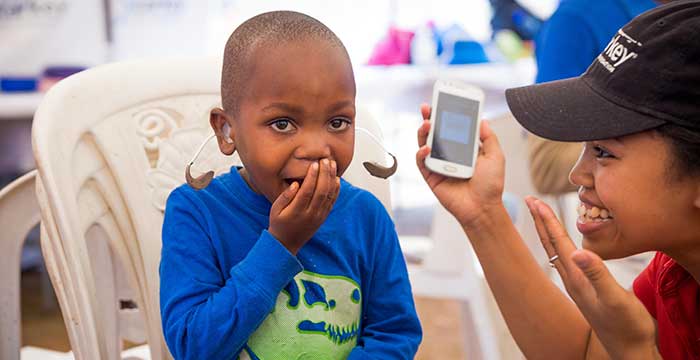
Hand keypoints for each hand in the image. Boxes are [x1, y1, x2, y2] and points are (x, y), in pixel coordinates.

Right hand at [269, 159, 339, 254]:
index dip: (312, 177)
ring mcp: (318, 216)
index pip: (307, 191)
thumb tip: (295, 184)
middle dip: (324, 174)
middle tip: (326, 160)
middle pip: (321, 191)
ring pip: (328, 196)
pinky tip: (336, 179)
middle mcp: (310, 214)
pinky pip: (332, 202)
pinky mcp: (323, 217)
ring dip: (332, 179)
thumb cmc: (278, 223)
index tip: (315, 164)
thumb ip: (285, 197)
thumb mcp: (275, 210)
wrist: (287, 243)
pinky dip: (336, 190)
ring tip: (333, 164)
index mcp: (296, 211)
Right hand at [415, 104, 505, 226]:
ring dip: (423, 132)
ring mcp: (439, 165)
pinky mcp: (431, 177)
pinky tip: (426, 148)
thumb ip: (488, 137)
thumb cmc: (491, 186)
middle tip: (427, 107)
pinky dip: (421, 153)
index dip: (447, 115)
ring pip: (425, 144)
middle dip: (430, 118)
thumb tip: (482, 119)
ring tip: (427, 123)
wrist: (483, 208)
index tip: (444, 102)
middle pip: (436, 133)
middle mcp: (450, 155)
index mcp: (464, 149)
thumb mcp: (496, 156)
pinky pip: (421, 162)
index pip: (453, 127)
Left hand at [525, 197, 660, 358]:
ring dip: (548, 231)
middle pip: (552, 243)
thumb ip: (598, 275)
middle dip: (541, 220)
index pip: (559, 242)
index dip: (548, 219)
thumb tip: (579, 251)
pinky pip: (565, 261)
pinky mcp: (584, 291)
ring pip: (556, 251)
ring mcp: (577, 285)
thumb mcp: (615, 299)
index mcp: (577, 277)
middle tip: (529, 199)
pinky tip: (562, 246)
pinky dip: (560, 246)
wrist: (630, 351)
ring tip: (540, 215)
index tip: (535, 200)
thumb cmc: (627, 327)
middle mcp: (572, 279)